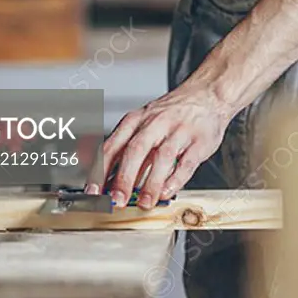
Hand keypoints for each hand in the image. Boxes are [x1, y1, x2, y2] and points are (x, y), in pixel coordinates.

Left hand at [85, 85, 231, 209]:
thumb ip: (127, 150)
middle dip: (124, 177)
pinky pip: (186, 163)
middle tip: (116, 200)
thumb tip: (107, 182)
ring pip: (162, 157)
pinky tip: (167, 192)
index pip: (113, 145)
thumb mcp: (143, 124)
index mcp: (136, 120)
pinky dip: (175, 180)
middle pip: (136, 149)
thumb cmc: (170, 114)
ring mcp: (178, 130)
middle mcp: (155, 123)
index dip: (101, 169)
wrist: (205, 94)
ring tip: (144, 203)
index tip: (92, 191)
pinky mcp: (199, 141)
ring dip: (150, 183)